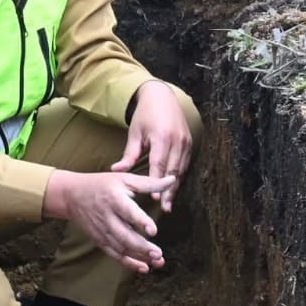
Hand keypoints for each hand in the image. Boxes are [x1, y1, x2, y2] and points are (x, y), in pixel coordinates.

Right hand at [45, 170, 173, 272]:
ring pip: (121, 247)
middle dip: (141, 247)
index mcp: (114, 199)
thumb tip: (172, 180)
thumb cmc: (102, 184)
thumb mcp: (125, 179)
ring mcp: (102, 231)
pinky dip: (128, 263)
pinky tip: (144, 267)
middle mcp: (107, 217)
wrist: (72, 195)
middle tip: (158, 253)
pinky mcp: (100, 240)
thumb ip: (149, 183)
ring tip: (157, 261)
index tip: (153, 230)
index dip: (140, 221)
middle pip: (124, 235)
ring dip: (139, 257)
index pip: (128, 212)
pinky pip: (114, 254)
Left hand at [114, 80, 193, 211]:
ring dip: (175, 187)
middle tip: (164, 208)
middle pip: (173, 171)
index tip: (155, 199)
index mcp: (161, 137)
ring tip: (169, 203)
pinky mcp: (190, 142)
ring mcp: (185, 141)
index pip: (159, 164)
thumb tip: (116, 171)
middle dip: (169, 190)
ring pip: (181, 169)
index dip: (157, 182)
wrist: (161, 97)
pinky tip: (174, 189)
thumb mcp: (134, 133)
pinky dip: (180, 177)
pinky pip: (186, 164)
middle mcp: (176, 140)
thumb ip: (128, 154)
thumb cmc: (145, 115)